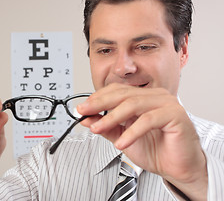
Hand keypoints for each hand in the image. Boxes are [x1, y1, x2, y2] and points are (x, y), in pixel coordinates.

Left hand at [78, 83, 206, 199]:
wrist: (177, 168)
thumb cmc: (155, 150)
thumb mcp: (122, 136)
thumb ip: (106, 126)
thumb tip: (87, 118)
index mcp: (143, 97)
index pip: (116, 91)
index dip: (97, 98)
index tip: (81, 109)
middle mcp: (155, 96)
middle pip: (122, 94)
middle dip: (99, 104)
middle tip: (84, 113)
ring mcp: (166, 102)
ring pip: (132, 104)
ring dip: (111, 118)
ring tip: (97, 129)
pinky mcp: (175, 114)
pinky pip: (147, 120)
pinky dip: (131, 132)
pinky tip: (121, 143)